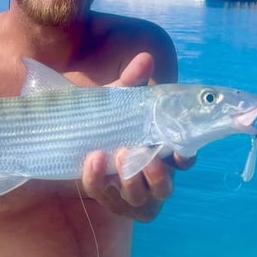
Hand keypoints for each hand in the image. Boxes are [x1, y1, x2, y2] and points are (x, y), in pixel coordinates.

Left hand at [81, 53, 194, 220]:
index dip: (185, 159)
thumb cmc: (105, 119)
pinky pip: (102, 192)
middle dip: (157, 176)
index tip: (182, 151)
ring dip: (131, 180)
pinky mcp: (103, 195)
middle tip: (144, 154)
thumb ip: (130, 83)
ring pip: (137, 197)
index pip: (182, 161)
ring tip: (118, 154)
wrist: (71, 134)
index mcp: (159, 153)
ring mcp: (125, 191)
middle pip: (163, 189)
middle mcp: (147, 177)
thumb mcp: (116, 101)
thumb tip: (145, 58)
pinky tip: (93, 158)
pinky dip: (97, 177)